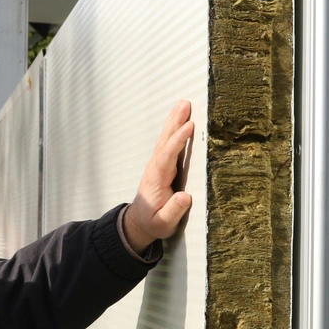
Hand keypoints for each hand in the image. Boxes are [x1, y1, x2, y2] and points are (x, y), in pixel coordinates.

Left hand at [123, 100, 193, 252]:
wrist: (139, 221)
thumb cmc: (153, 222)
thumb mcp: (163, 224)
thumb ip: (173, 211)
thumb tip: (186, 197)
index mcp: (156, 180)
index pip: (168, 156)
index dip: (178, 141)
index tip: (189, 127)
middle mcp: (155, 168)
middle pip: (165, 141)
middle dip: (175, 122)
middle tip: (185, 104)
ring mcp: (158, 164)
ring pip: (166, 139)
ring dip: (174, 121)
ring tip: (184, 104)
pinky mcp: (163, 164)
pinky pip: (169, 143)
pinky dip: (174, 129)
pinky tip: (181, 118)